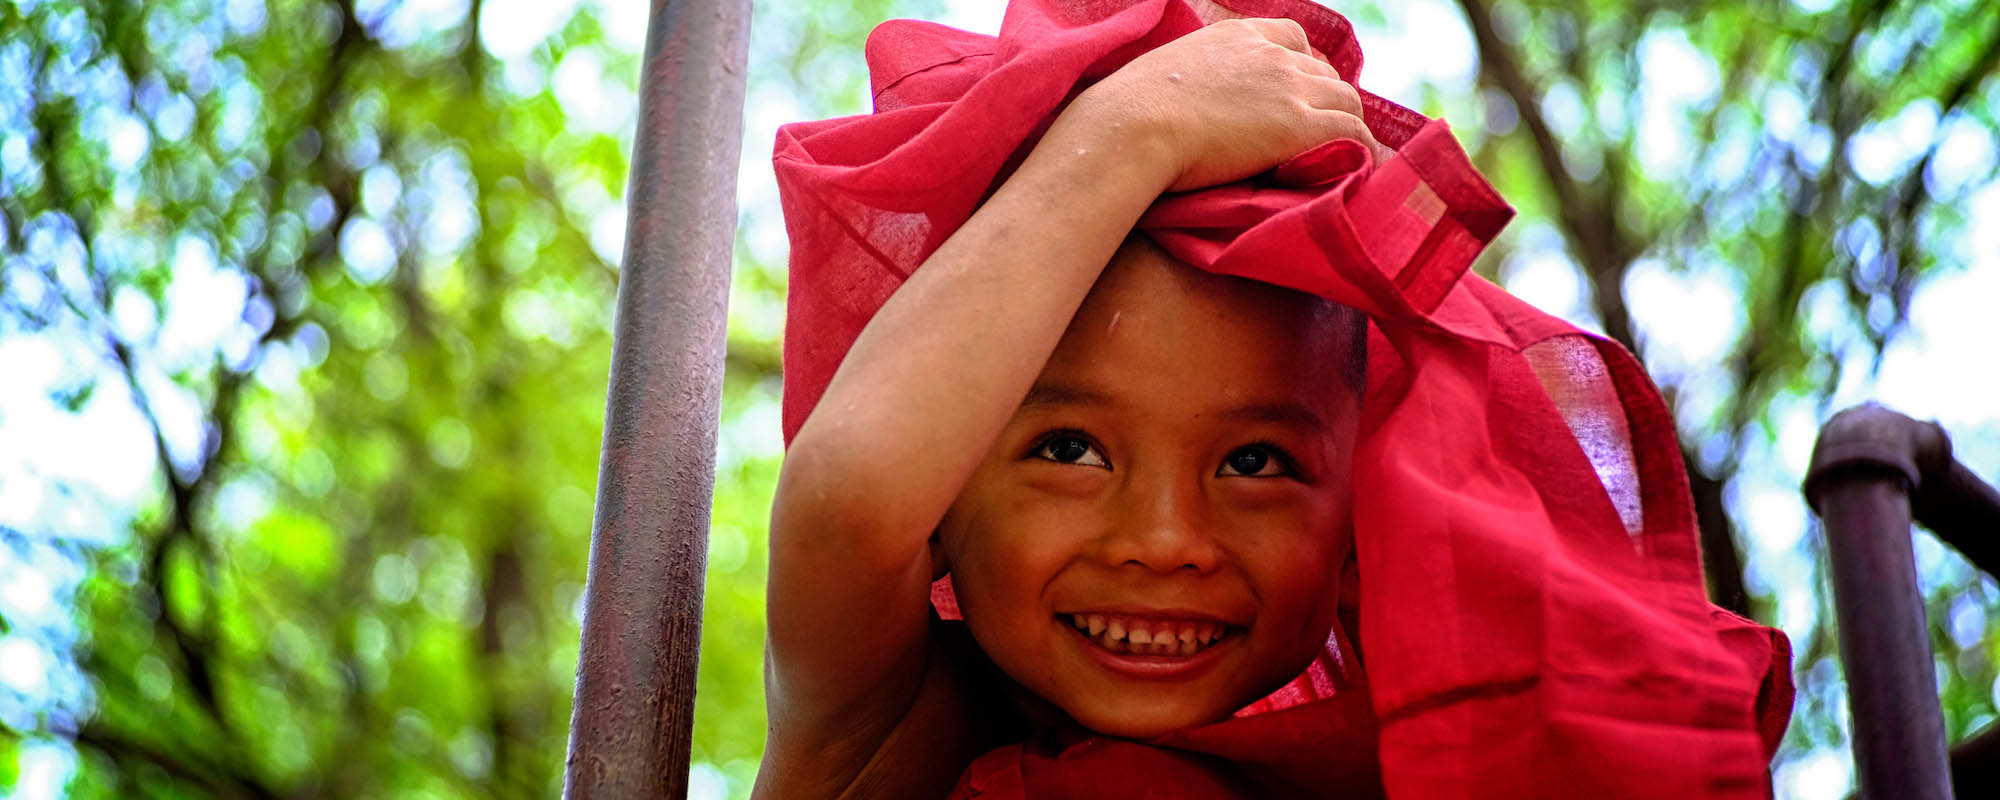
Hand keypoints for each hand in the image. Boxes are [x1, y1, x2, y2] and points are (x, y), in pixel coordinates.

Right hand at [1069, 17, 1379, 192]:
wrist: (1130, 127)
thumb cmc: (1126, 115)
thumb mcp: (1160, 80)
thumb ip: (1188, 85)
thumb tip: (1180, 113)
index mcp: (1237, 36)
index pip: (1292, 39)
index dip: (1301, 68)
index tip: (1294, 96)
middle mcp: (1270, 55)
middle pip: (1324, 74)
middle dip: (1325, 104)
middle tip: (1317, 140)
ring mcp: (1288, 88)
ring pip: (1347, 102)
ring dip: (1345, 129)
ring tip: (1336, 160)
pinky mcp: (1299, 126)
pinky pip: (1354, 135)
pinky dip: (1361, 152)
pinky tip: (1354, 172)